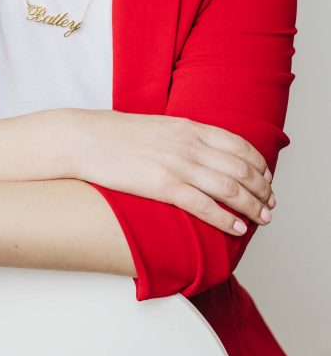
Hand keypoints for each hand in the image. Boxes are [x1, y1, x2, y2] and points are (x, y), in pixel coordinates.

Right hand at [70, 109, 275, 234]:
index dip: (259, 165)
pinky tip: (236, 228)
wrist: (85, 139)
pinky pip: (204, 206)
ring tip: (262, 219)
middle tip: (270, 205)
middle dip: (262, 189)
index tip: (267, 179)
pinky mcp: (163, 186)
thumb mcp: (159, 127)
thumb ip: (184, 138)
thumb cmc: (117, 135)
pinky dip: (226, 219)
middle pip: (241, 169)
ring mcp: (178, 165)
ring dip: (252, 206)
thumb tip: (202, 153)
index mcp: (190, 128)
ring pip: (230, 189)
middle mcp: (190, 145)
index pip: (239, 146)